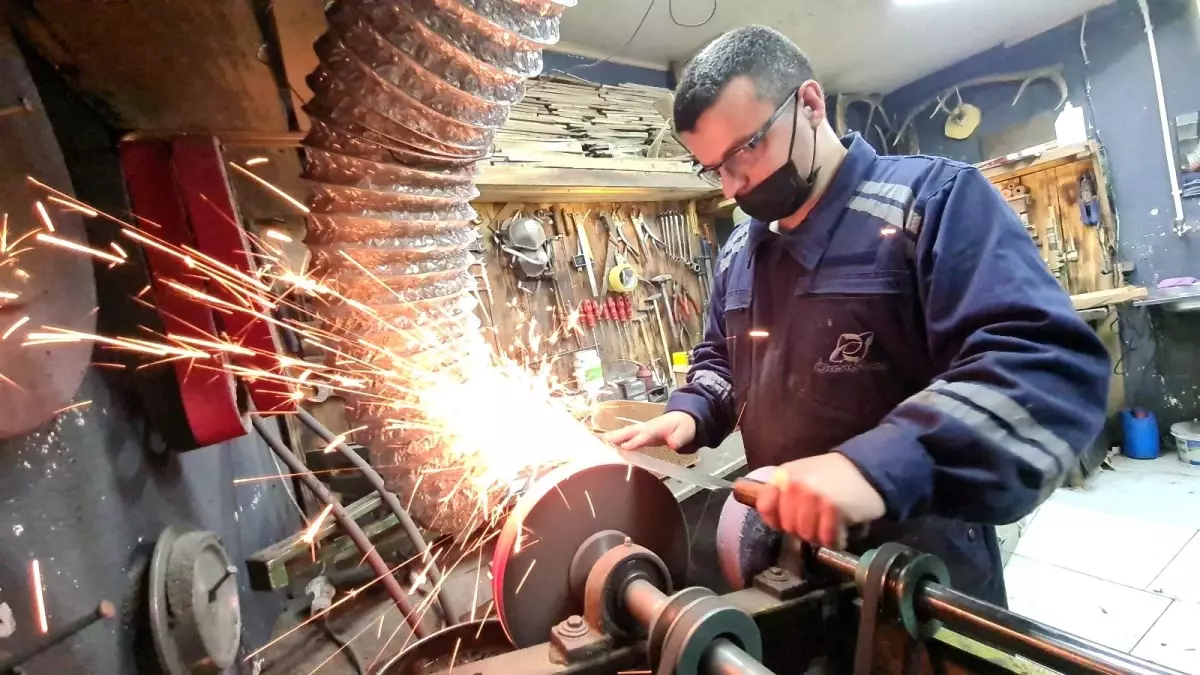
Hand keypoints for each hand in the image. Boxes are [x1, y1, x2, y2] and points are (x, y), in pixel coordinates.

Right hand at [602, 411, 696, 450]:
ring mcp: (641, 432)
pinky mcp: (639, 436)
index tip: (623, 448)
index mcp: (655, 428)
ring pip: (623, 435)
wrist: (684, 419)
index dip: (634, 442)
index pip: (642, 436)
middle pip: (627, 432)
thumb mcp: (686, 432)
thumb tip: (672, 444)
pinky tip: (605, 448)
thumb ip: (679, 438)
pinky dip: (614, 443)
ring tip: (594, 445)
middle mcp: (644, 429)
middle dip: (614, 437)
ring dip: (610, 439)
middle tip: (598, 442)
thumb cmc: (684, 426)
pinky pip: (625, 439)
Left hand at [755, 454, 885, 549]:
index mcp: (783, 475)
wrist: (867, 469)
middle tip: (819, 520)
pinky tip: (842, 529)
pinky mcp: (832, 507)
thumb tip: (773, 519)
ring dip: (821, 536)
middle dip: (804, 529)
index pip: (765, 507)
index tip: (789, 522)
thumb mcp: (801, 476)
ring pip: (807, 535)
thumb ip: (783, 494)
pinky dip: (836, 539)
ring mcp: (812, 495)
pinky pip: (827, 538)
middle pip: (788, 526)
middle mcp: (794, 484)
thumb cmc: (832, 476)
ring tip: (831, 524)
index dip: (777, 520)